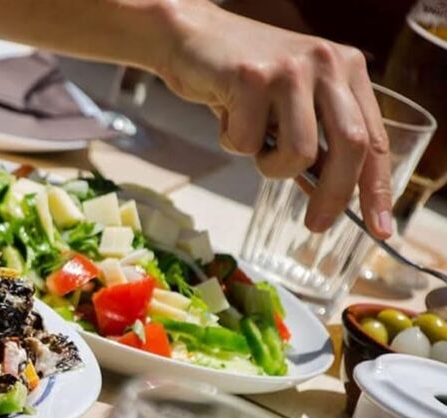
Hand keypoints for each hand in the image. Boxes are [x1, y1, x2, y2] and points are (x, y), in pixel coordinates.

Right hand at [155, 0, 392, 237]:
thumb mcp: (290, 103)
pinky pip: (247, 143)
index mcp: (346, 69)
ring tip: (251, 142)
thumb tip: (329, 196)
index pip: (373, 138)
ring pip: (298, 152)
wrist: (191, 37)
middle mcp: (326, 63)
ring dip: (269, 165)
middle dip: (333, 196)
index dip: (377, 188)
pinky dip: (231, 142)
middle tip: (316, 224)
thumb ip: (313, 139)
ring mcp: (290, 69)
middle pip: (350, 147)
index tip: (380, 228)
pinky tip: (226, 115)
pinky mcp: (251, 77)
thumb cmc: (240, 78)